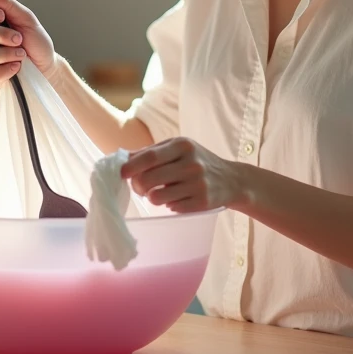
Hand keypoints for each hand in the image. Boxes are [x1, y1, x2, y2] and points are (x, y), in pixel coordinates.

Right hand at [0, 0, 56, 87]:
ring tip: (21, 54)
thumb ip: (8, 4)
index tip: (0, 15)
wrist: (45, 64)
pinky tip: (17, 66)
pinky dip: (10, 68)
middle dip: (2, 34)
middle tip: (19, 38)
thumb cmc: (34, 40)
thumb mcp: (27, 18)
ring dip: (8, 53)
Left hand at [121, 137, 245, 213]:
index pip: (149, 157)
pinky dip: (169, 204)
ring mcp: (198, 184)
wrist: (232, 180)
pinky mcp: (202, 203)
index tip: (120, 174)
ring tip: (160, 192)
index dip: (130, 167)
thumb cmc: (197, 161)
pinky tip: (178, 197)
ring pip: (156, 197)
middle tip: (140, 187)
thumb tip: (121, 158)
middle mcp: (191, 164)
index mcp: (183, 146)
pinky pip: (171, 207)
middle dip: (137, 186)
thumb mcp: (178, 148)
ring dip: (152, 197)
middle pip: (149, 179)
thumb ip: (150, 152)